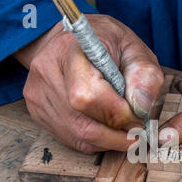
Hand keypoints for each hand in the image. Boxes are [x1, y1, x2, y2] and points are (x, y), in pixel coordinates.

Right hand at [15, 14, 163, 152]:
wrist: (73, 41)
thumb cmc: (107, 44)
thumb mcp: (135, 50)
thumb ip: (145, 77)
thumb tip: (141, 110)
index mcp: (72, 50)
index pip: (89, 96)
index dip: (118, 114)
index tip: (138, 116)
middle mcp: (47, 73)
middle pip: (82, 125)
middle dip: (116, 135)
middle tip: (136, 131)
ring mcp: (38, 94)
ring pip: (77, 137)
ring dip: (108, 141)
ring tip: (123, 129)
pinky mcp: (37, 110)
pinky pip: (70, 139)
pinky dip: (94, 141)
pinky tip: (105, 127)